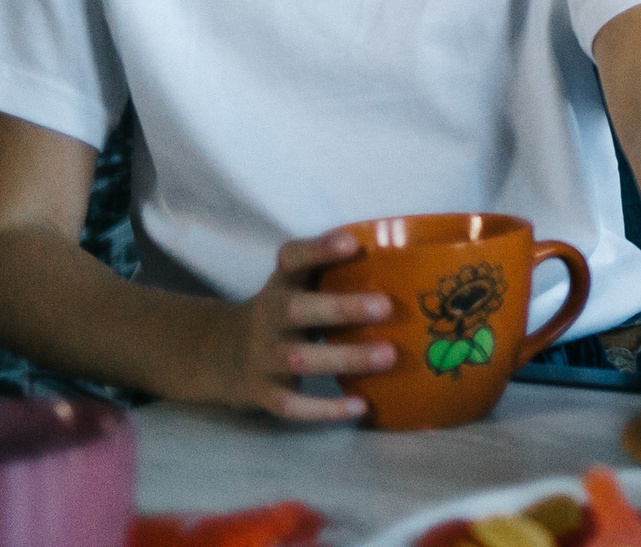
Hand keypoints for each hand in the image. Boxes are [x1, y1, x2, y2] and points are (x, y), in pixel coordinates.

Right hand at [197, 231, 394, 421]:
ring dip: (345, 358)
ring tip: (389, 356)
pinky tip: (360, 405)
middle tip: (386, 307)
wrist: (220, 355)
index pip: (293, 258)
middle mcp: (268, 316)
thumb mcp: (297, 286)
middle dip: (341, 309)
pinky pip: (291, 404)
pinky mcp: (263, 392)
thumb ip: (335, 273)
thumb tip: (409, 266)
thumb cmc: (284, 313)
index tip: (352, 243)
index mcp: (282, 283)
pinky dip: (324, 409)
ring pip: (300, 358)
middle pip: (297, 309)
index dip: (320, 250)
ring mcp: (263, 356)